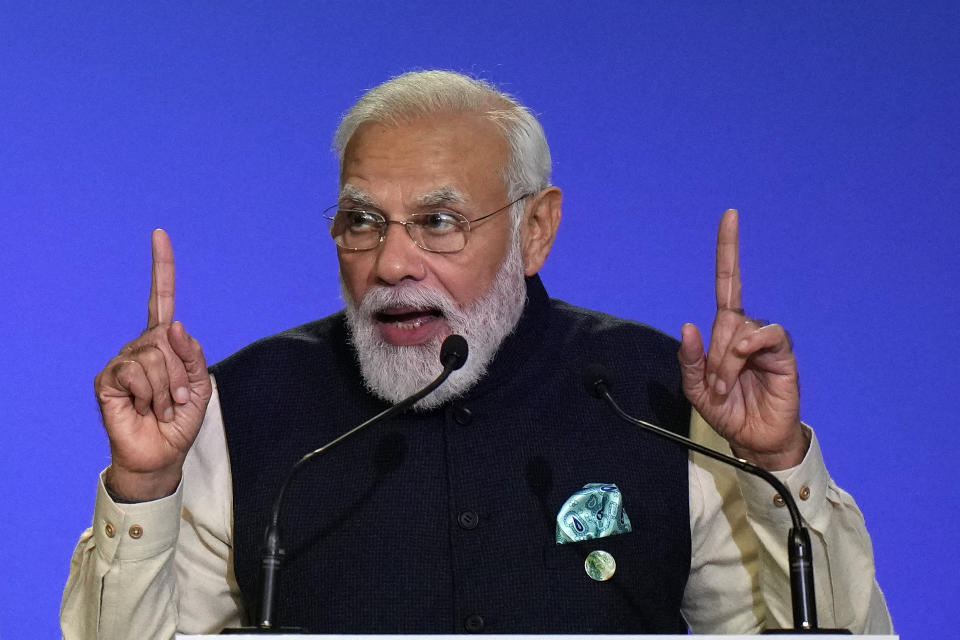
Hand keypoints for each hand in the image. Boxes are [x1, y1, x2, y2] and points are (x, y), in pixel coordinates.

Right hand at [94, 229, 211, 499]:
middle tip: (178, 400)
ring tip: (162, 407)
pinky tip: (145, 408)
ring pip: (154, 356)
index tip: (159, 234)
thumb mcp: (201, 386)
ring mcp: (121, 361)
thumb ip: (193, 354)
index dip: (162, 267)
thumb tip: (174, 325)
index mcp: (164, 344)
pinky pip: (135, 372)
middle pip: (167, 337)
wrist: (161, 454)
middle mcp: (140, 346)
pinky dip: (150, 394)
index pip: (160, 298)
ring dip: (168, 388)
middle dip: (181, 373)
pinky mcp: (108, 380)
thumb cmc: (180, 420)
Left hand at [678, 210, 808, 469]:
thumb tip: (688, 325)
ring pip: (739, 330)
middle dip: (714, 358)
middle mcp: (745, 329)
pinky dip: (750, 346)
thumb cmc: (727, 410)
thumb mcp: (696, 389)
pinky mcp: (783, 354)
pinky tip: (745, 360)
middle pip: (723, 321)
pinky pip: (766, 335)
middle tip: (716, 388)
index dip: (728, 250)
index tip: (730, 215)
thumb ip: (689, 360)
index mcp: (724, 332)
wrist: (754, 439)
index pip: (728, 283)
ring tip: (727, 388)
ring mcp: (765, 340)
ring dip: (727, 362)